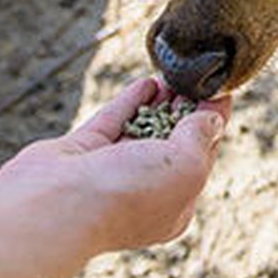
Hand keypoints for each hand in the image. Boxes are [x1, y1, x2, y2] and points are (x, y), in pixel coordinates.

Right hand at [0, 78, 230, 266]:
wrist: (57, 204)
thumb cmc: (128, 194)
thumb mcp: (186, 166)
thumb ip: (201, 138)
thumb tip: (213, 118)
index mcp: (174, 204)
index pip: (201, 157)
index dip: (212, 123)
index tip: (221, 90)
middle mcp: (142, 190)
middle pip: (172, 142)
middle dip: (185, 109)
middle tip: (198, 76)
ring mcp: (109, 170)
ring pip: (142, 129)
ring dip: (160, 101)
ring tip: (177, 74)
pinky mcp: (82, 151)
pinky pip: (114, 120)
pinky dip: (132, 100)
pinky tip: (148, 81)